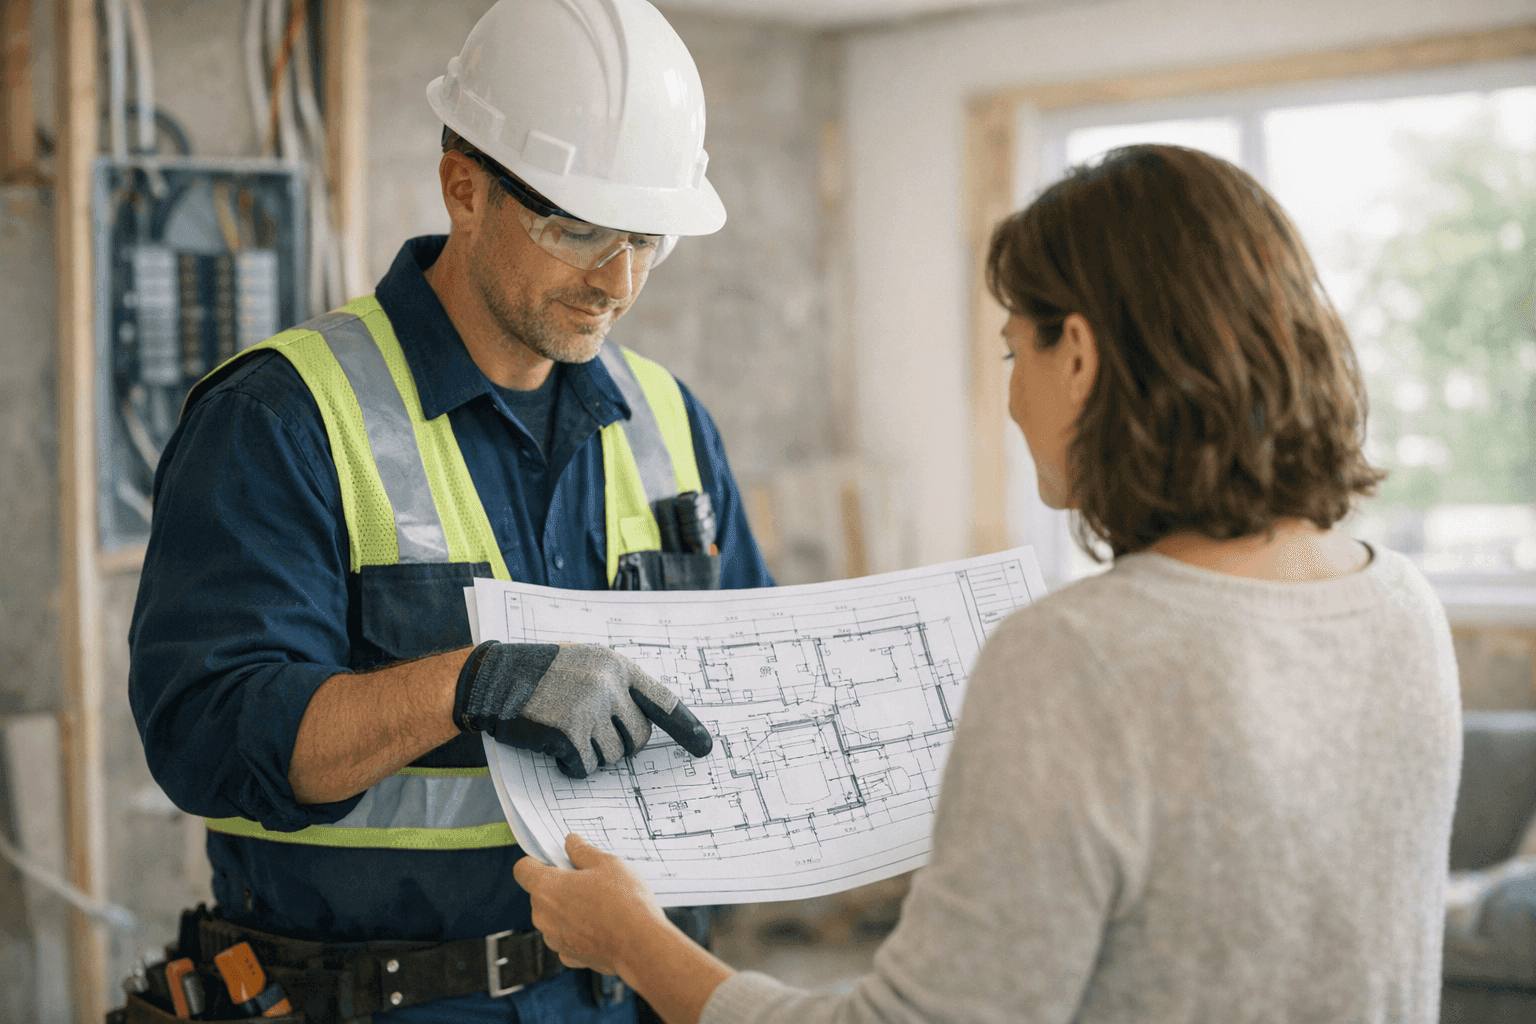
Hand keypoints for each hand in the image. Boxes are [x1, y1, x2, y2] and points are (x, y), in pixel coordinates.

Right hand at [454, 642, 712, 777]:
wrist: (493, 678)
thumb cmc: (538, 671)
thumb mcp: (584, 662)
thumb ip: (613, 683)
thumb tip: (640, 715)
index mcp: (617, 666)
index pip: (662, 700)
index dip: (685, 726)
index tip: (705, 746)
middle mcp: (610, 687)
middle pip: (638, 738)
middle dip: (620, 746)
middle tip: (592, 738)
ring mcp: (591, 710)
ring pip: (612, 756)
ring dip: (591, 756)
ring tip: (565, 734)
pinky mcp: (570, 733)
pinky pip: (584, 767)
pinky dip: (570, 766)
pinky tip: (552, 748)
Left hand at [513, 833, 668, 975]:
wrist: (642, 946)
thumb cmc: (624, 903)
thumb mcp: (608, 863)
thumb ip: (583, 851)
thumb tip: (571, 843)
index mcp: (546, 888)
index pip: (522, 869)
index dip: (537, 862)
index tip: (555, 861)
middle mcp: (543, 916)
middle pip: (540, 893)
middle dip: (560, 886)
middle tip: (589, 880)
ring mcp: (555, 940)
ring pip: (553, 917)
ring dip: (569, 910)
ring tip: (601, 905)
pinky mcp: (570, 957)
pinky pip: (567, 937)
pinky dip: (579, 932)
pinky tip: (602, 926)